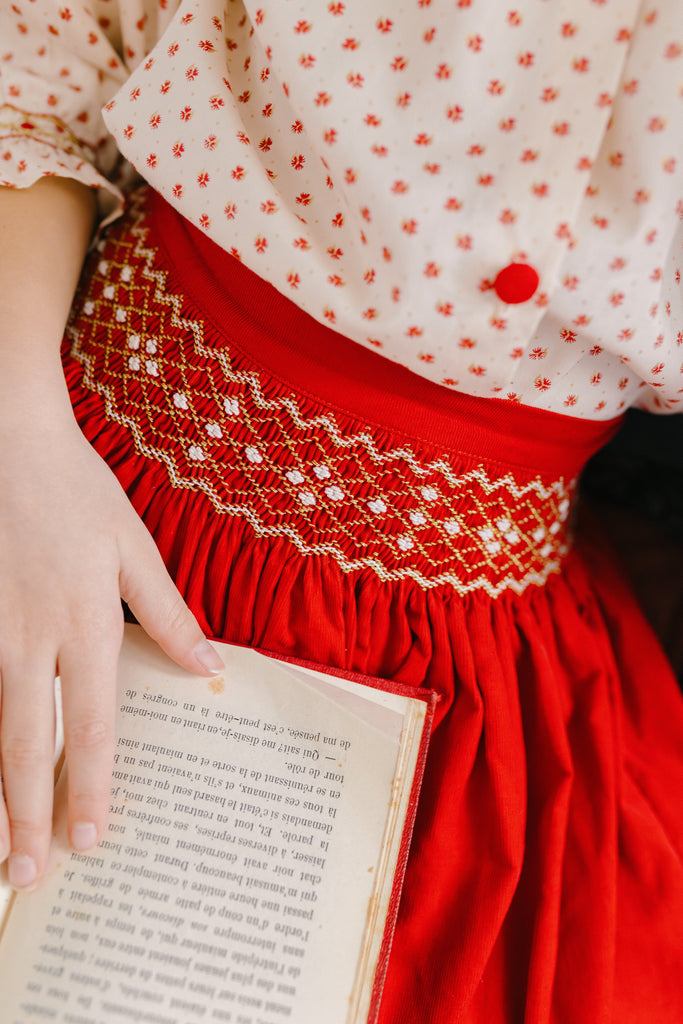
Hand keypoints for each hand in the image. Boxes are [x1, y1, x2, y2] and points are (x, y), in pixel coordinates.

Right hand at [0, 415, 222, 889]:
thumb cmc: (76, 491)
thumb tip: (210, 670)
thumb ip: (167, 614)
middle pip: (27, 746)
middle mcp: (29, 639)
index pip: (92, 725)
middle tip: (28, 877)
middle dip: (27, 817)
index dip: (93, 787)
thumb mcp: (133, 548)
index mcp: (84, 624)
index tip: (94, 839)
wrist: (6, 439)